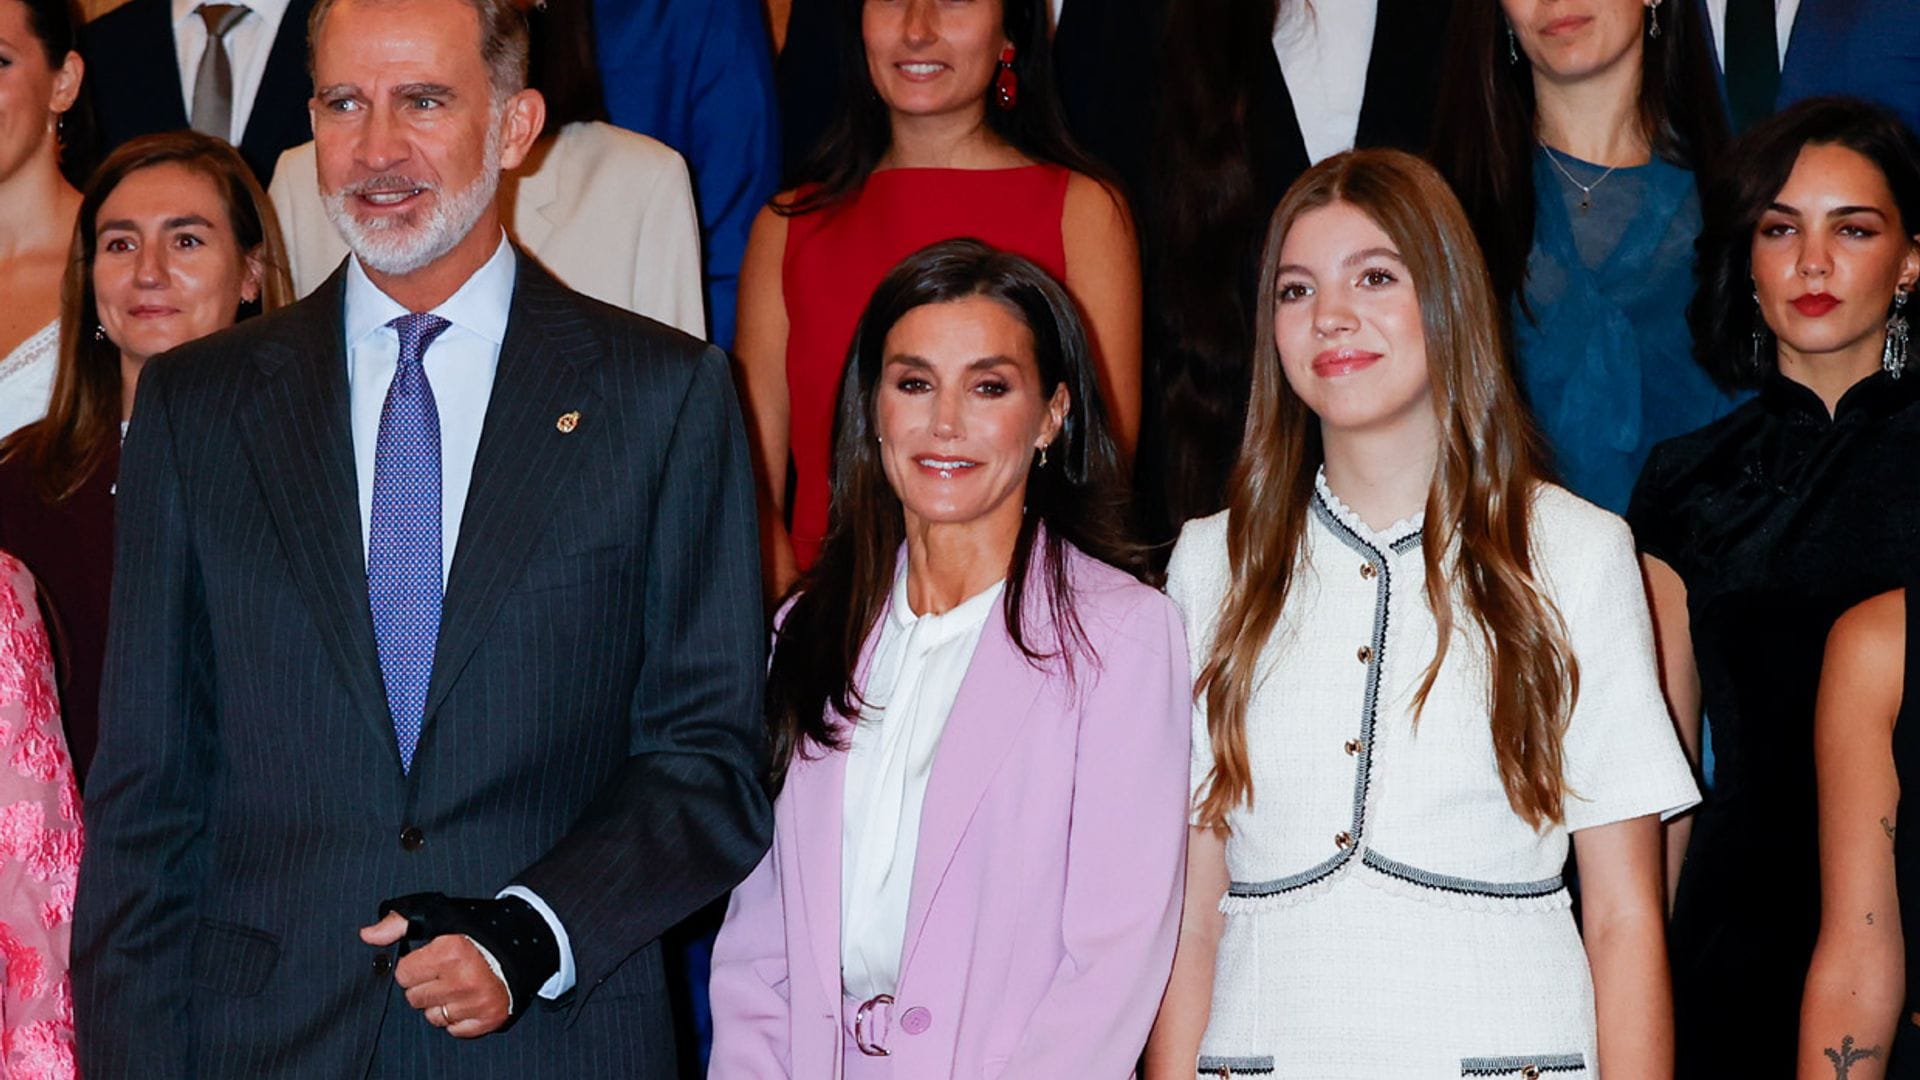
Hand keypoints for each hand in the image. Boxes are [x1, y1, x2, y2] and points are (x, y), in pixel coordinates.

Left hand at [361, 912, 510, 1037]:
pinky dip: (457, 1018)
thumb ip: (399, 923)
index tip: (431, 958)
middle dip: (425, 985)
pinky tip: (467, 999)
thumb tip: (367, 935)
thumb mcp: (439, 915)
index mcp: (450, 951)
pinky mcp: (489, 1018)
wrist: (525, 940)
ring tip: (457, 984)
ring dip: (440, 1003)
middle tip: (445, 971)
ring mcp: (477, 1002)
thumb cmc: (477, 929)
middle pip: (415, 998)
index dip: (414, 965)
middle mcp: (463, 979)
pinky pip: (454, 1030)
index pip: (404, 974)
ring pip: (432, 1017)